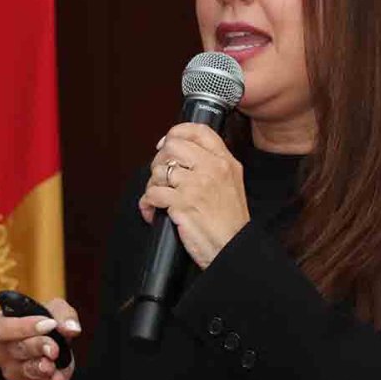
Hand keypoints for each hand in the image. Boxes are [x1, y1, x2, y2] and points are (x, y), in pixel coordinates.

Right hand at [0, 296, 82, 379]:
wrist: (53, 345)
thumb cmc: (46, 322)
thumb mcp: (55, 310)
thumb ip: (63, 315)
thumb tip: (71, 328)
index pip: (0, 327)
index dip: (23, 326)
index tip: (49, 324)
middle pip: (14, 349)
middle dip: (37, 346)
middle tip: (54, 347)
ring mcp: (8, 369)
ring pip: (24, 369)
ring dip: (42, 367)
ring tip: (54, 363)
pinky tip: (58, 375)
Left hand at [140, 123, 249, 269]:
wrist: (233, 248)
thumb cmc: (230, 222)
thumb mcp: (232, 184)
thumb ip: (213, 166)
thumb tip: (183, 154)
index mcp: (225, 162)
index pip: (199, 131)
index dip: (176, 132)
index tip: (166, 143)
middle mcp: (211, 169)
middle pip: (172, 146)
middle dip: (159, 160)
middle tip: (161, 176)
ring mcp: (196, 185)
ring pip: (159, 171)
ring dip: (152, 186)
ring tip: (159, 199)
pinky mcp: (182, 204)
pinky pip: (152, 194)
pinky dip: (147, 204)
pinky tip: (153, 212)